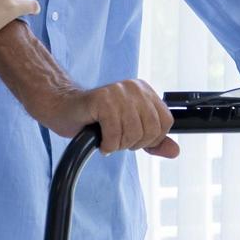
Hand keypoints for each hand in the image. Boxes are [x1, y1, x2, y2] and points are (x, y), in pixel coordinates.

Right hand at [36, 79, 179, 158]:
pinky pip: (114, 134)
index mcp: (144, 91)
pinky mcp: (102, 99)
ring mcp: (118, 91)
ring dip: (118, 145)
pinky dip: (107, 145)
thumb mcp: (130, 131)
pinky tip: (100, 140)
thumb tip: (175, 151)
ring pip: (133, 133)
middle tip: (117, 139)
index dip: (151, 139)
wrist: (64, 110)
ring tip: (107, 138)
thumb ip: (154, 141)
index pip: (166, 122)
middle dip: (134, 143)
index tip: (133, 138)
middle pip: (152, 130)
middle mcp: (134, 87)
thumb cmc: (96, 120)